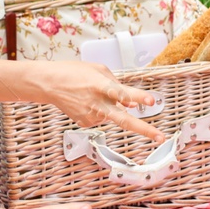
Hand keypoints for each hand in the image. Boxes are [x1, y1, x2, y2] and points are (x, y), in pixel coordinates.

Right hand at [35, 62, 165, 141]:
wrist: (49, 84)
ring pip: (113, 114)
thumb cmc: (74, 73)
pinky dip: (100, 110)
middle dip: (144, 129)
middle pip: (124, 120)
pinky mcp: (86, 123)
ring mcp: (91, 116)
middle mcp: (97, 103)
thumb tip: (132, 104)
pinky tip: (86, 101)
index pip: (122, 92)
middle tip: (161, 138)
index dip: (138, 97)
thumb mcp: (98, 70)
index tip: (152, 102)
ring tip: (91, 93)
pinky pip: (102, 117)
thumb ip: (117, 85)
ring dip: (110, 106)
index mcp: (100, 85)